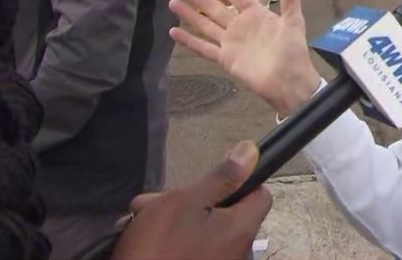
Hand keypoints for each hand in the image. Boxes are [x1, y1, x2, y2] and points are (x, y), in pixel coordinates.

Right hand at [111, 141, 271, 258]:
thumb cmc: (159, 249)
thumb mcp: (186, 201)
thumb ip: (220, 178)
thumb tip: (251, 152)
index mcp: (242, 228)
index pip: (259, 194)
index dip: (240, 180)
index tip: (210, 179)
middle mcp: (237, 248)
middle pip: (224, 210)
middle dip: (189, 198)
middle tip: (155, 201)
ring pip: (201, 226)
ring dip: (172, 216)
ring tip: (141, 217)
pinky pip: (190, 245)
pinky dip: (170, 237)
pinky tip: (142, 235)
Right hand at [169, 0, 321, 116]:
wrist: (289, 81)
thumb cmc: (293, 50)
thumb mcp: (294, 20)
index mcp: (256, 14)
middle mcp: (240, 26)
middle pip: (215, 7)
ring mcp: (231, 42)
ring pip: (205, 25)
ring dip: (190, 14)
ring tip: (172, 3)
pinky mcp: (225, 58)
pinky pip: (203, 48)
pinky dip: (189, 41)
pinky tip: (174, 32)